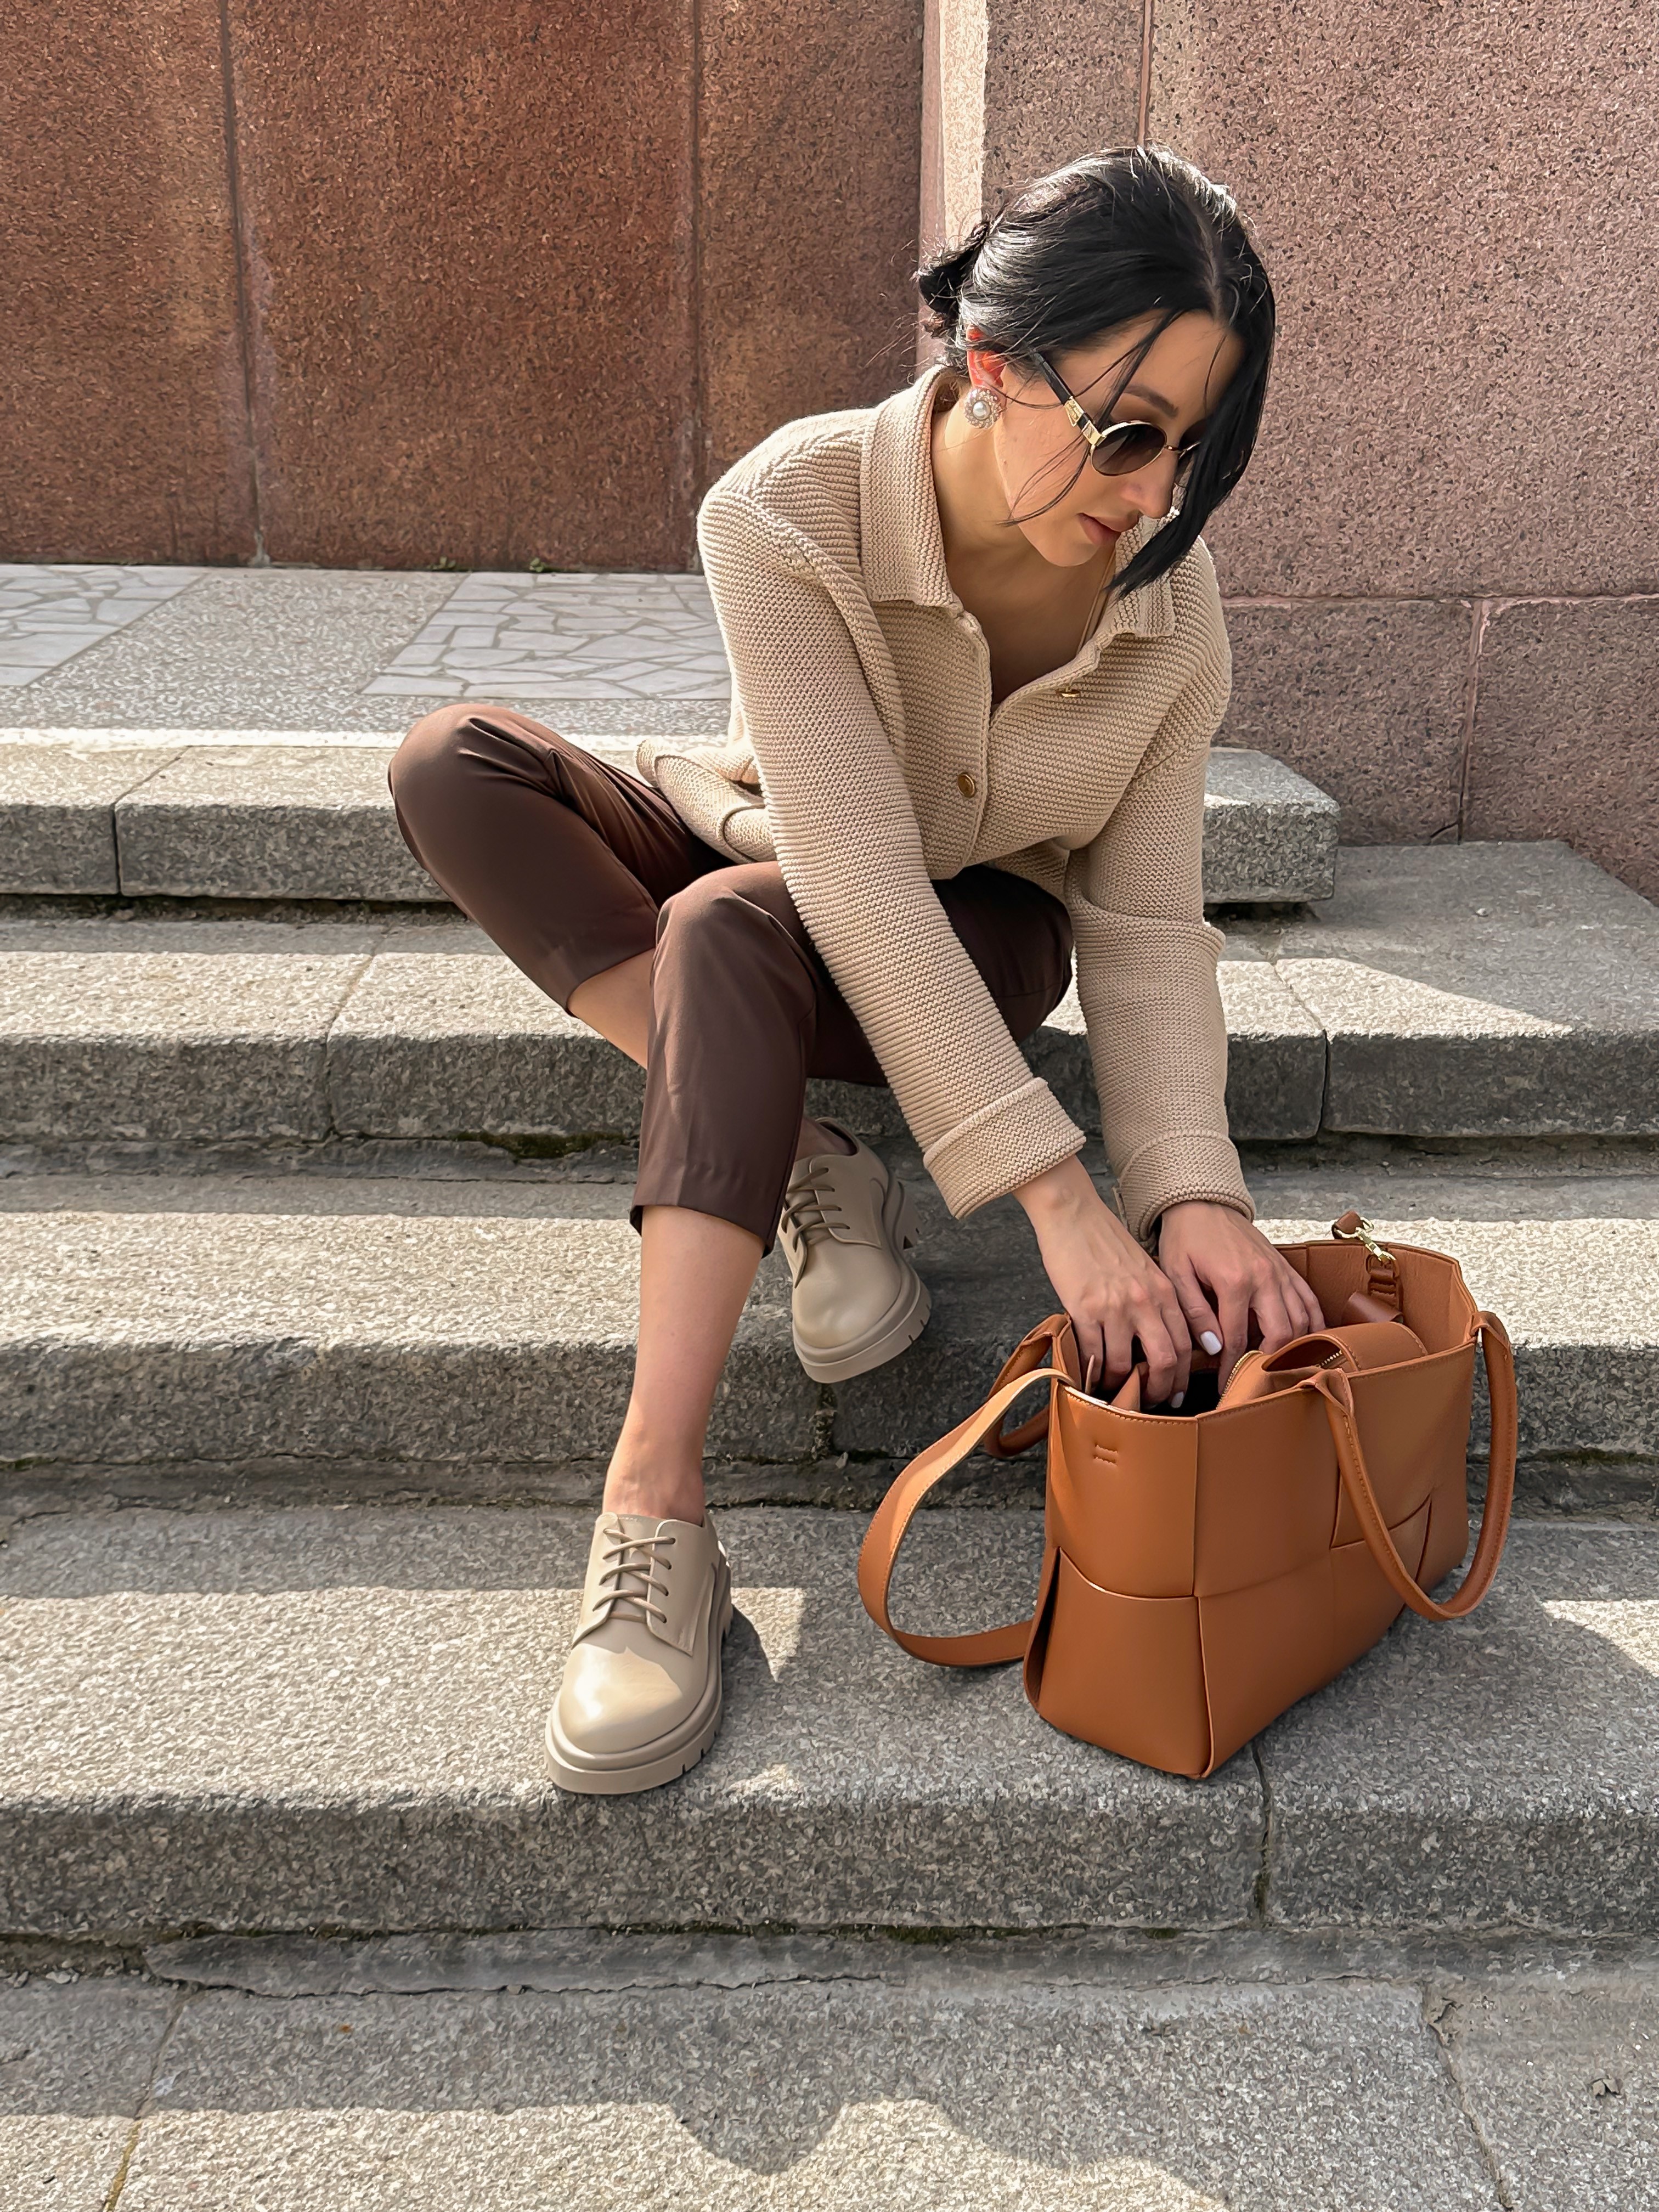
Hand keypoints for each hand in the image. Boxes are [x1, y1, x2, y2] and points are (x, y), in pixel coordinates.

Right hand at [1015, 1156, 1191, 1404]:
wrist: (1073, 1213)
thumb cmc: (1105, 1239)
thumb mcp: (1143, 1268)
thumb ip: (1153, 1300)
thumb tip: (1153, 1339)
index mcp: (1164, 1290)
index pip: (1185, 1343)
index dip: (1181, 1375)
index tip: (1173, 1392)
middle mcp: (1145, 1301)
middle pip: (1165, 1360)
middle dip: (1160, 1389)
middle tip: (1150, 1402)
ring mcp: (1115, 1307)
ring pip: (1125, 1363)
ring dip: (1119, 1384)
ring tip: (1113, 1391)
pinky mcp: (1085, 1308)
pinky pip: (1093, 1353)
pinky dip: (1091, 1371)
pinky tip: (1088, 1377)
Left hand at [1157, 1201, 1323, 1389]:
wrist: (1203, 1203)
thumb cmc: (1186, 1238)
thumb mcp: (1177, 1274)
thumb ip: (1195, 1311)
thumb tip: (1214, 1347)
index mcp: (1235, 1281)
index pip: (1238, 1339)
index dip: (1232, 1369)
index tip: (1225, 1388)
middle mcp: (1264, 1278)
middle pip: (1280, 1334)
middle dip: (1270, 1364)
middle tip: (1256, 1383)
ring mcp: (1280, 1273)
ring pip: (1301, 1321)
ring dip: (1293, 1348)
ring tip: (1278, 1369)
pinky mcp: (1287, 1268)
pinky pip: (1309, 1300)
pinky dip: (1313, 1324)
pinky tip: (1309, 1342)